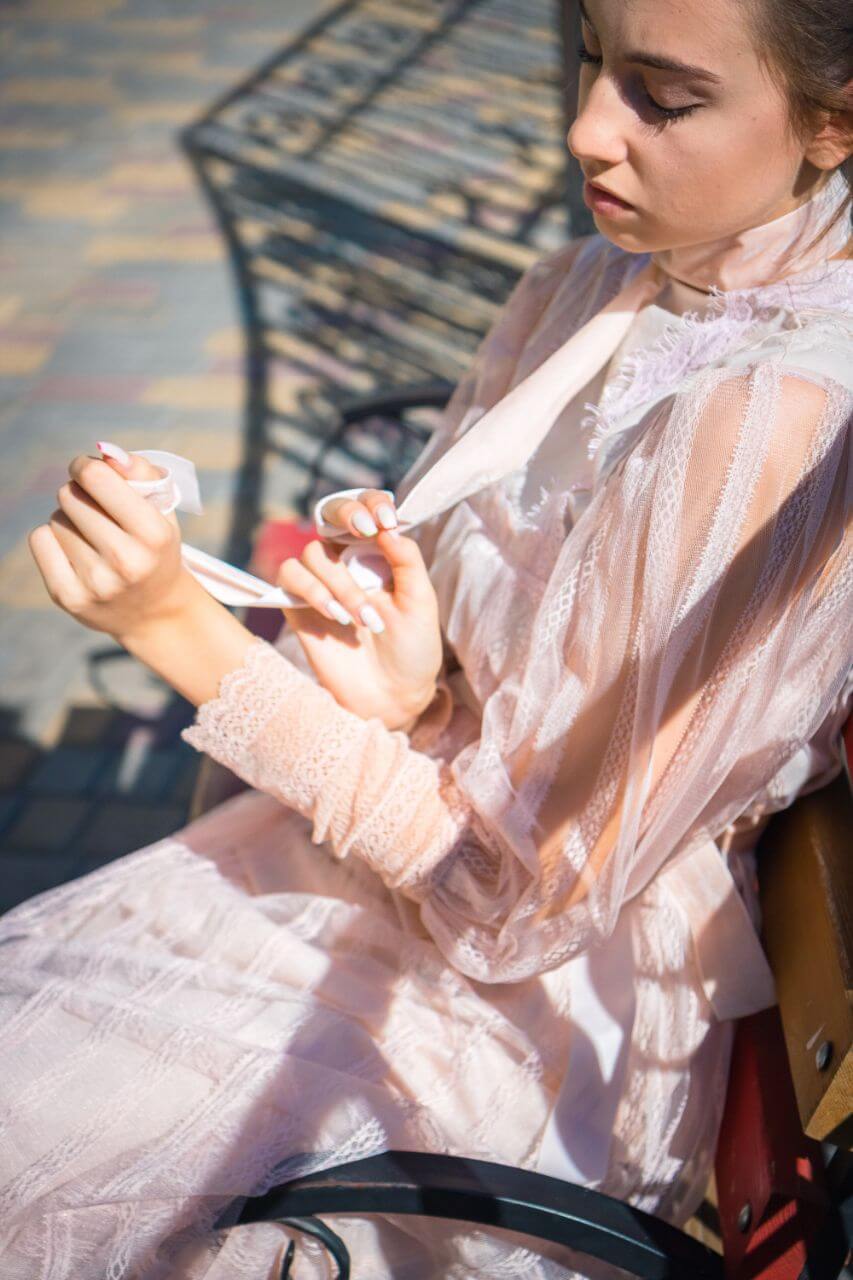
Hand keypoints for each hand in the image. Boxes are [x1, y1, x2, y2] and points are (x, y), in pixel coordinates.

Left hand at [28, 446, 198, 640]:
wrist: (155, 612)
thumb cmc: (155, 548)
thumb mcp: (163, 510)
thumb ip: (140, 472)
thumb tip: (106, 453)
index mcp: (153, 535)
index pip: (96, 478)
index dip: (86, 466)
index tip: (88, 470)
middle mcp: (126, 561)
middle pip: (70, 495)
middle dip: (79, 493)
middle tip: (95, 508)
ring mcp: (95, 582)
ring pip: (55, 518)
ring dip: (69, 519)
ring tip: (92, 537)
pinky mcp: (68, 597)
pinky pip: (40, 540)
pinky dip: (52, 538)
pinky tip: (74, 550)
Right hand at [278, 491, 441, 730]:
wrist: (392, 696)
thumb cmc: (412, 649)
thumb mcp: (421, 602)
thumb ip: (406, 560)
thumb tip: (387, 525)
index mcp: (378, 556)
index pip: (365, 510)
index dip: (369, 503)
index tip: (384, 519)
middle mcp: (346, 564)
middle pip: (328, 517)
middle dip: (344, 515)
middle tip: (365, 529)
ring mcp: (320, 585)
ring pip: (312, 554)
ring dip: (339, 581)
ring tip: (363, 618)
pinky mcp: (298, 608)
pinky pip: (289, 578)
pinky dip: (312, 591)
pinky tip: (337, 616)